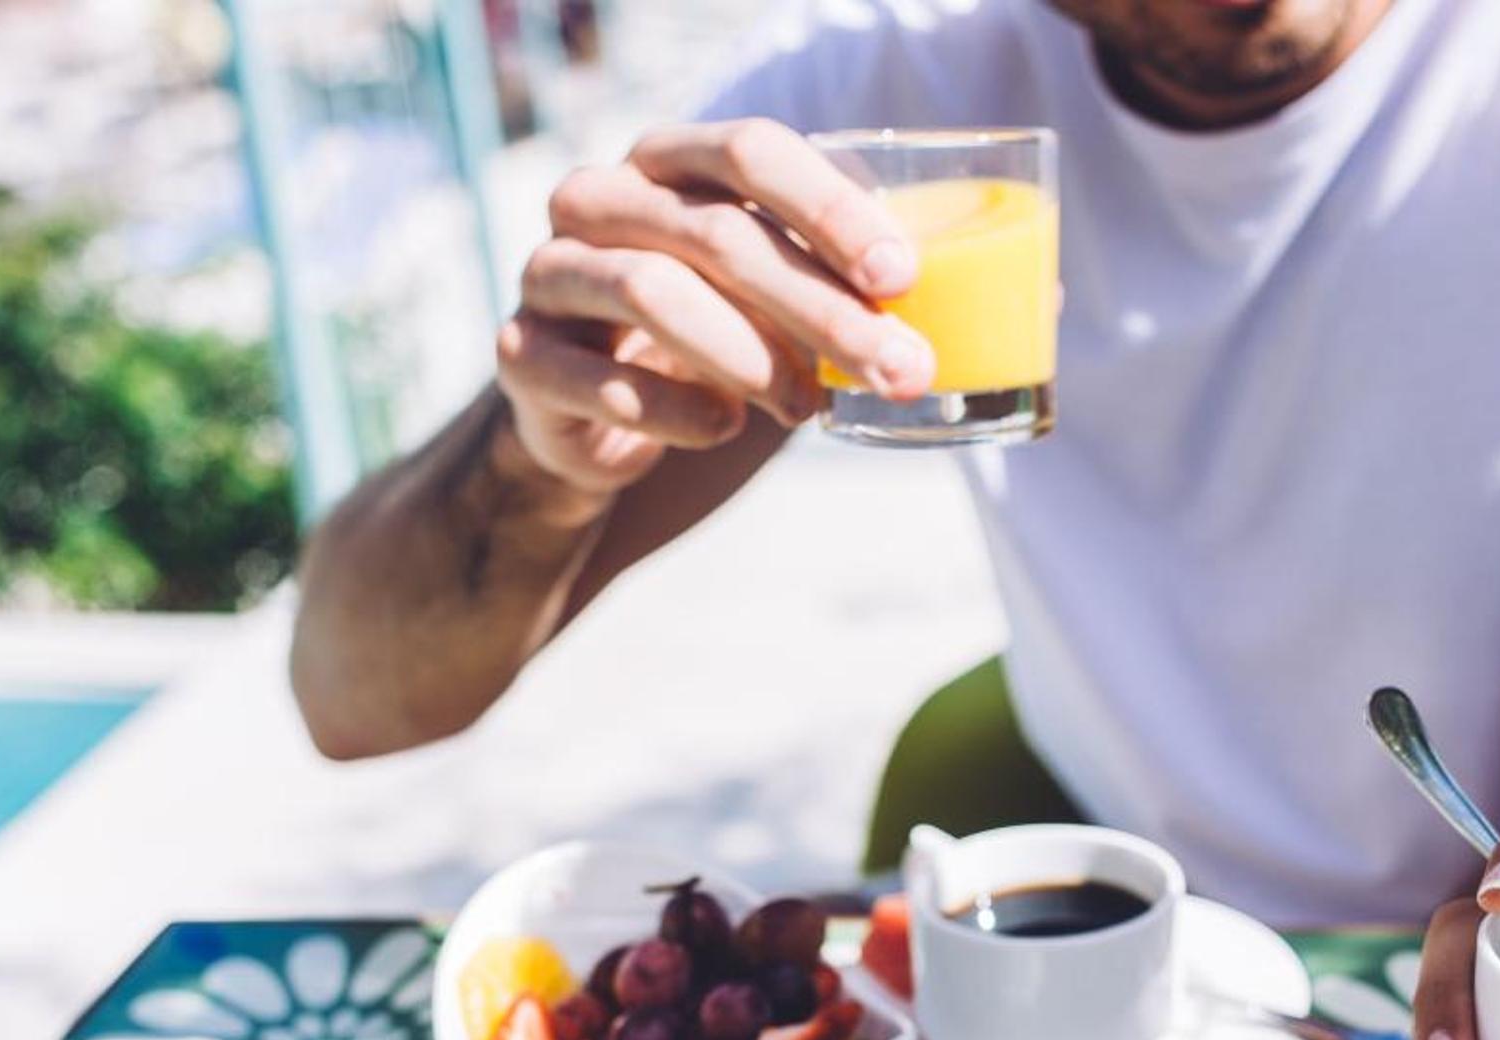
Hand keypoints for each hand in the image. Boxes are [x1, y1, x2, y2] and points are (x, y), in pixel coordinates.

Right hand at [498, 120, 937, 493]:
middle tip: (896, 368)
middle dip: (819, 307)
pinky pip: (597, 379)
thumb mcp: (768, 295)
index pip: (749, 152)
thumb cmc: (703, 336)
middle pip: (715, 233)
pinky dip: (672, 412)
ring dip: (747, 356)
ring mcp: (551, 273)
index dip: (829, 209)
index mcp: (666, 161)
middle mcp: (600, 199)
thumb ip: (835, 282)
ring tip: (807, 409)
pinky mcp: (522, 354)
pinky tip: (723, 428)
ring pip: (650, 291)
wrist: (585, 413)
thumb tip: (977, 304)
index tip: (900, 276)